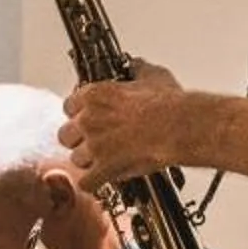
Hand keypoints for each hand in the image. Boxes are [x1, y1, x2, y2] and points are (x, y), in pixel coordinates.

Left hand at [60, 62, 189, 185]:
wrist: (181, 127)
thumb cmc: (169, 103)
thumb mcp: (153, 76)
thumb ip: (137, 70)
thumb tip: (135, 65)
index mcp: (94, 95)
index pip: (69, 106)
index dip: (79, 115)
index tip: (88, 118)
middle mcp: (88, 120)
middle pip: (66, 135)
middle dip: (78, 140)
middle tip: (95, 142)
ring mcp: (94, 145)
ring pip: (76, 159)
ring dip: (89, 162)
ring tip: (105, 161)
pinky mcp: (104, 168)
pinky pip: (87, 182)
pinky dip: (94, 183)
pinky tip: (102, 180)